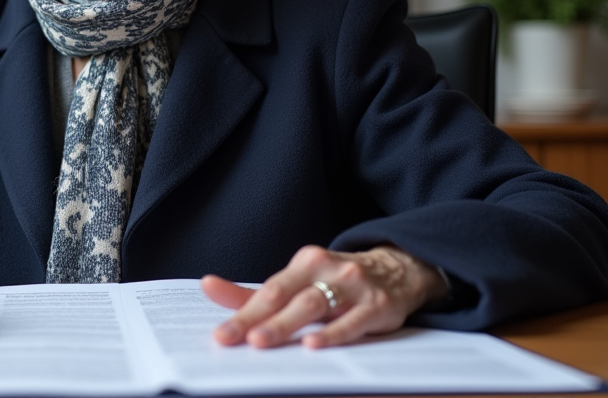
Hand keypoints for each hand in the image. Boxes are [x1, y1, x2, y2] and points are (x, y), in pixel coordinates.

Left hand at [203, 245, 446, 349]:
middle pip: (285, 296)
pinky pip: (353, 321)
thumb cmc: (337, 282)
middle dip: (256, 319)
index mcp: (305, 262)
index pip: (268, 290)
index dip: (242, 313)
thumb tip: (208, 287)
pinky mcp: (378, 306)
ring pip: (314, 305)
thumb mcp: (299, 281)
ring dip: (286, 324)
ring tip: (262, 341)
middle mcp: (327, 269)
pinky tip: (314, 344)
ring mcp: (353, 286)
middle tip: (232, 338)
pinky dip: (333, 332)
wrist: (400, 270)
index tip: (221, 335)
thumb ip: (254, 291)